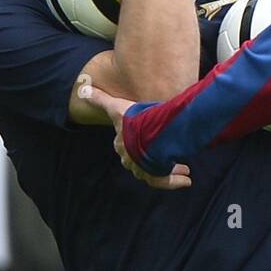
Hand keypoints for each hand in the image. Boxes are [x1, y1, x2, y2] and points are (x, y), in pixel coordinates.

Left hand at [75, 75, 192, 189]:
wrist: (147, 132)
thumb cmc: (132, 120)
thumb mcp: (116, 106)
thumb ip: (101, 100)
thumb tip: (83, 90)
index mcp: (122, 145)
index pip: (125, 148)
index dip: (136, 145)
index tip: (148, 142)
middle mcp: (131, 159)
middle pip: (141, 163)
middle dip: (154, 160)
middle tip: (167, 156)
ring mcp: (143, 168)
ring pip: (155, 173)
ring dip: (170, 170)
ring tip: (184, 168)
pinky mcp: (155, 174)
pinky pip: (165, 181)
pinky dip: (176, 181)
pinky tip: (187, 180)